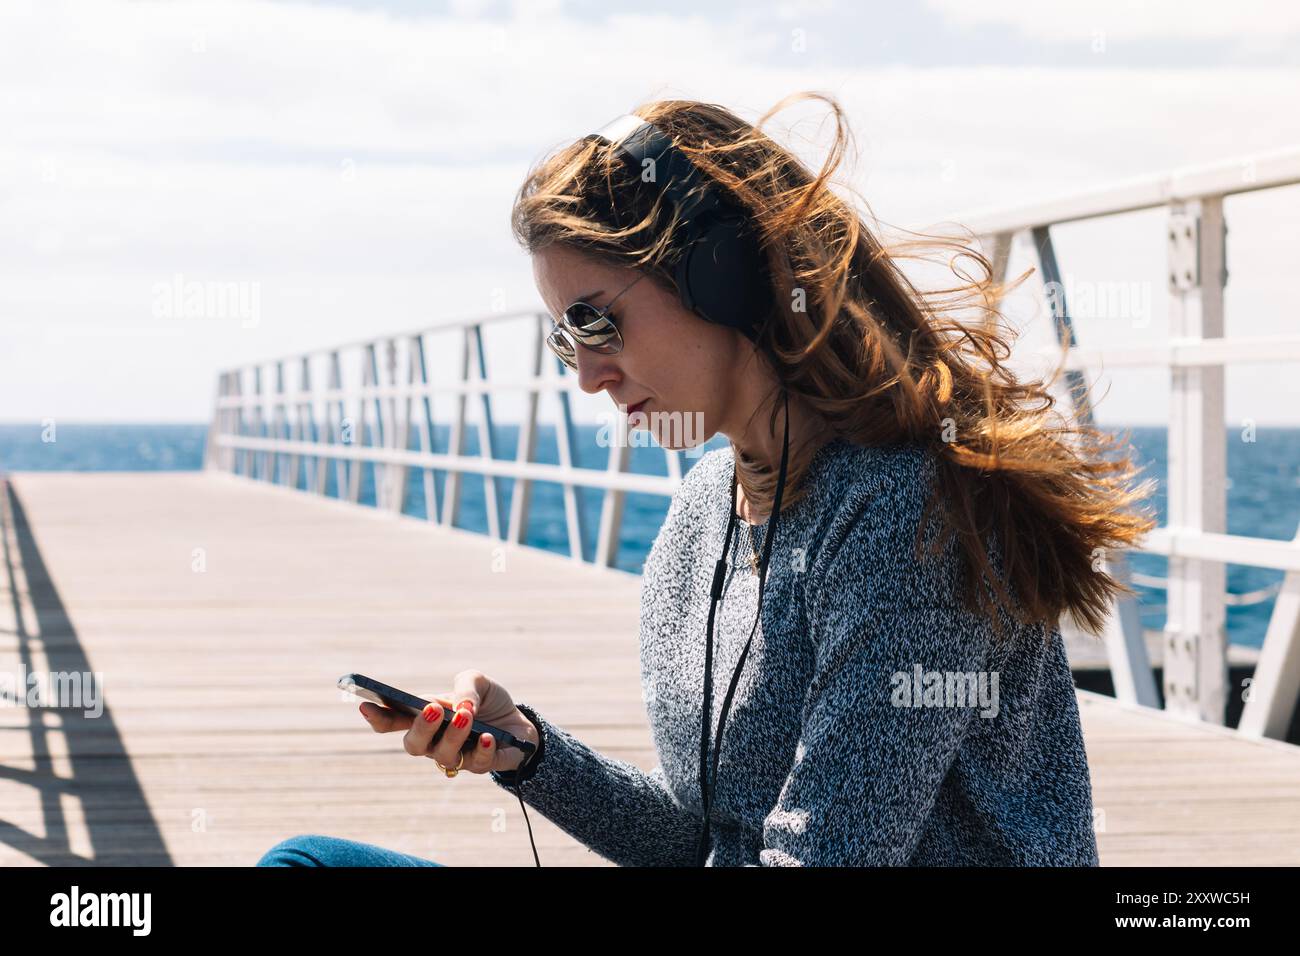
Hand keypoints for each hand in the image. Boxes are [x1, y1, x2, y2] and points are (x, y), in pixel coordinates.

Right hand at [358, 668, 539, 775]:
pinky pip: (477, 764)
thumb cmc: (487, 700)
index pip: (392, 721)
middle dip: (420, 728)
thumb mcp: (478, 680)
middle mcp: (434, 741)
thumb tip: (462, 705)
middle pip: (413, 745)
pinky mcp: (482, 765)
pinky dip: (482, 749)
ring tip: (467, 715)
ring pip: (443, 757)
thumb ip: (466, 684)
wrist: (518, 719)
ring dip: (453, 735)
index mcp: (424, 717)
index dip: (377, 717)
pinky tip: (487, 736)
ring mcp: (456, 757)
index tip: (365, 705)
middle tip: (432, 709)